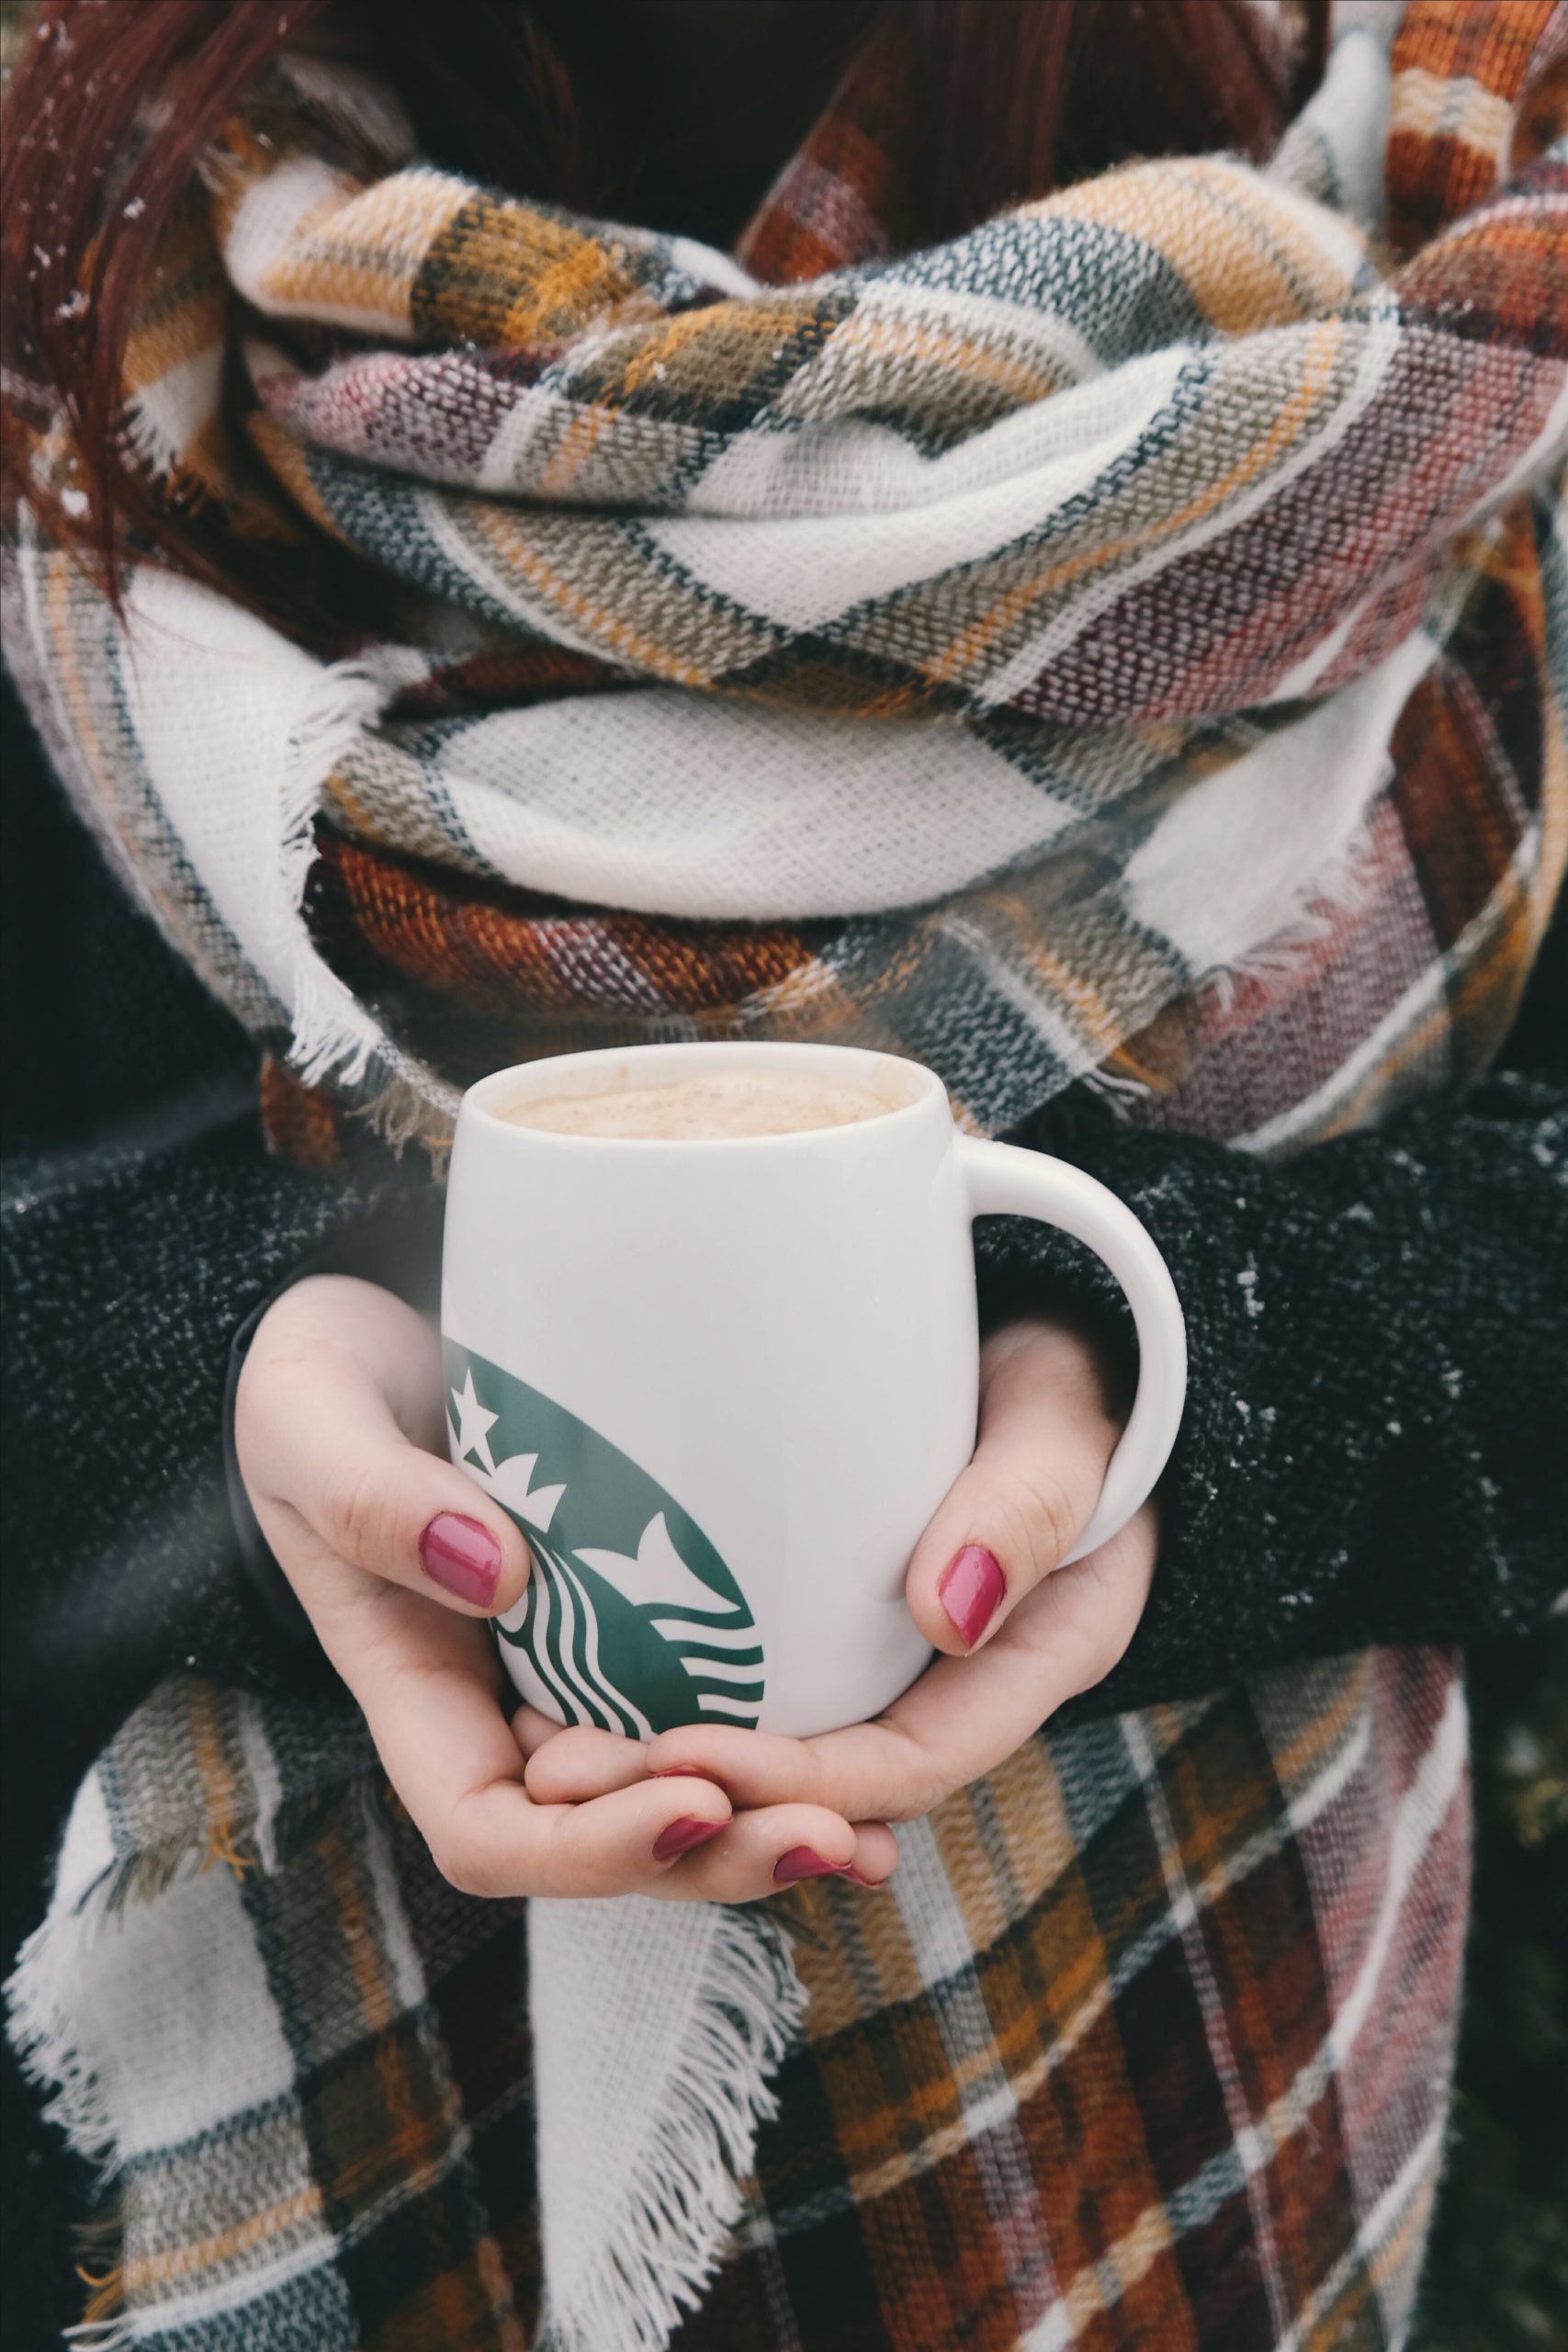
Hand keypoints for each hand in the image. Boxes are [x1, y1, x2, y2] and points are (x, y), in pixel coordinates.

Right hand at [235, 1276, 896, 1899]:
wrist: (386, 1317)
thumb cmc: (325, 1374)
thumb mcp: (308, 1413)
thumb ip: (367, 1494)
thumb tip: (495, 1572)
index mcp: (417, 1692)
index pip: (492, 1831)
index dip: (589, 1848)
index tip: (687, 1798)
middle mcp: (505, 1710)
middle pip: (609, 1839)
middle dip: (713, 1859)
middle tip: (823, 1833)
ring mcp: (583, 1673)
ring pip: (678, 1795)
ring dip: (766, 1826)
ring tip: (866, 1833)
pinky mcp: (648, 1619)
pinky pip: (721, 1709)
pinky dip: (793, 1753)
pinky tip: (878, 1765)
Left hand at [525, 1317, 1156, 1830]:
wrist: (1043, 1330)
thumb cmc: (1062, 1370)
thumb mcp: (1061, 1420)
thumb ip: (1028, 1503)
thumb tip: (954, 1614)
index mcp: (1025, 1663)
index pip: (905, 1764)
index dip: (795, 1780)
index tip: (684, 1753)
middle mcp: (948, 1685)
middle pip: (820, 1784)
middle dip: (695, 1798)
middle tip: (564, 1775)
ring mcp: (883, 1657)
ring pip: (771, 1743)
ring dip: (655, 1766)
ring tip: (540, 1752)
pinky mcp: (822, 1617)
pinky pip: (744, 1679)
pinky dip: (657, 1695)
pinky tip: (559, 1684)